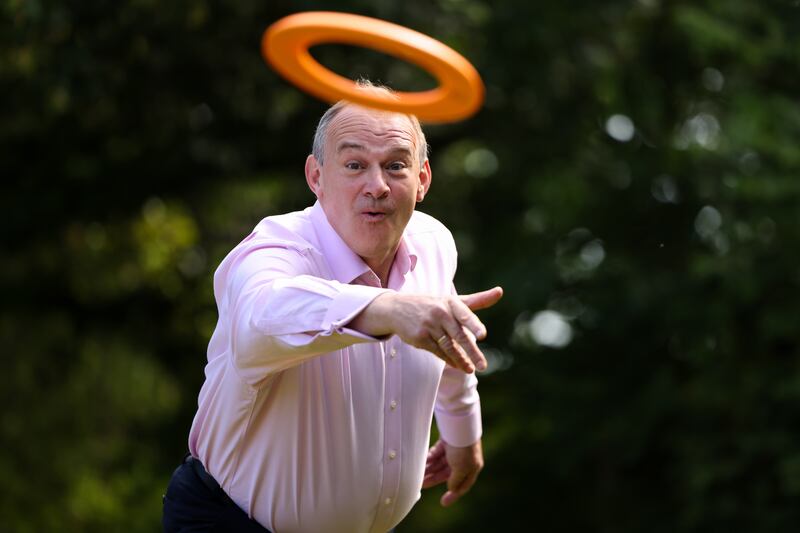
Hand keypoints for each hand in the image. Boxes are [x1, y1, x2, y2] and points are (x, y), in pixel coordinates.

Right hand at [351, 286, 502, 372]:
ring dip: (461, 360)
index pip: (465, 313)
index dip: (473, 324)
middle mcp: (440, 312)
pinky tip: (457, 365)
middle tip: (483, 366)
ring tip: (471, 370)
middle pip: (459, 335)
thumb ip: (477, 300)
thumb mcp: (453, 301)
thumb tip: (500, 291)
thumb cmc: (432, 305)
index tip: (482, 335)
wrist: (397, 309)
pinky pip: (438, 351)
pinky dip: (448, 360)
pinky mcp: (420, 337)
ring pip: (449, 347)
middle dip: (472, 352)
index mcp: (451, 302)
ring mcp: (429, 325)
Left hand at [422, 439, 483, 506]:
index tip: (443, 503)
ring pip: (439, 464)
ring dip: (429, 470)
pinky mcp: (446, 442)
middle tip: (421, 485)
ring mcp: (455, 451)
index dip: (453, 494)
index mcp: (472, 468)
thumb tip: (452, 488)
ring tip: (417, 476)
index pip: (463, 484)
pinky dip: (429, 459)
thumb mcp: (462, 469)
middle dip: (434, 479)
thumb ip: (456, 480)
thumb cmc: (464, 449)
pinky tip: (420, 464)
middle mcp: (464, 460)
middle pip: (447, 474)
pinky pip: (436, 454)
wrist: (459, 426)